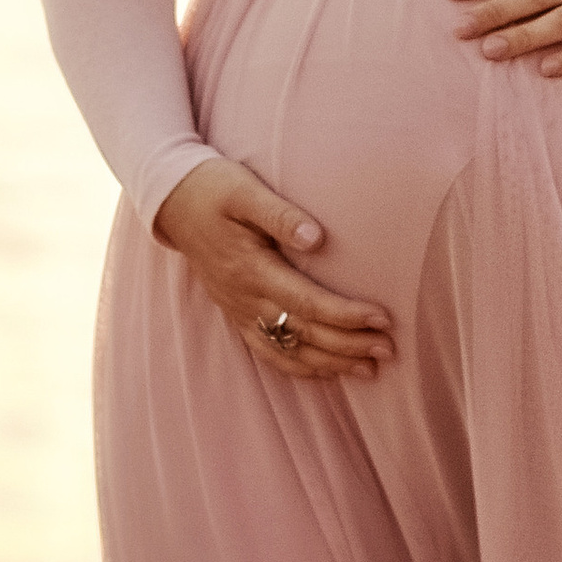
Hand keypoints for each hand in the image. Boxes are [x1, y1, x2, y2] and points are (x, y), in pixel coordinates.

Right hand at [152, 155, 394, 383]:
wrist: (173, 201)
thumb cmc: (214, 189)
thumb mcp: (244, 191)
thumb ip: (280, 215)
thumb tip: (317, 239)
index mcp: (250, 270)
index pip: (307, 302)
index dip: (346, 315)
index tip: (382, 319)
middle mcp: (244, 298)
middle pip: (304, 333)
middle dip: (349, 345)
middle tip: (389, 350)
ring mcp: (238, 310)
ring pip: (288, 350)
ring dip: (330, 363)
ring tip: (370, 370)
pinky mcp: (235, 313)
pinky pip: (267, 351)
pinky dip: (299, 367)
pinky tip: (326, 372)